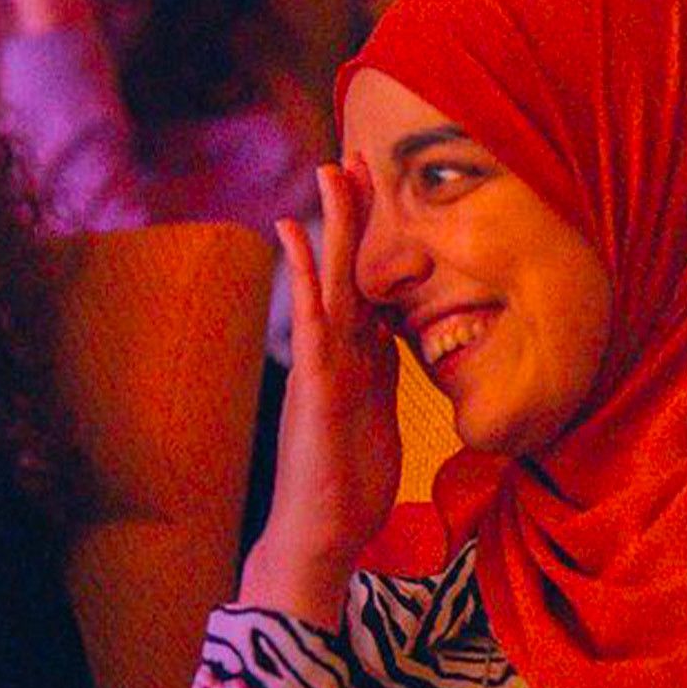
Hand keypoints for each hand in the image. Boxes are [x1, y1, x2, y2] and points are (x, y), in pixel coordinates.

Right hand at [241, 158, 401, 629]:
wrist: (320, 532)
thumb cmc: (347, 484)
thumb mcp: (379, 415)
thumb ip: (382, 372)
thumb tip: (394, 335)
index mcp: (355, 357)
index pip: (367, 282)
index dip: (373, 236)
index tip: (377, 188)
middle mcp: (335, 350)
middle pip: (347, 267)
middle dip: (353, 211)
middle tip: (353, 154)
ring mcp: (322, 363)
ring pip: (330, 279)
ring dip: (332, 223)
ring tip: (330, 171)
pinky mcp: (316, 381)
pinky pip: (312, 317)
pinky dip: (302, 272)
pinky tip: (292, 232)